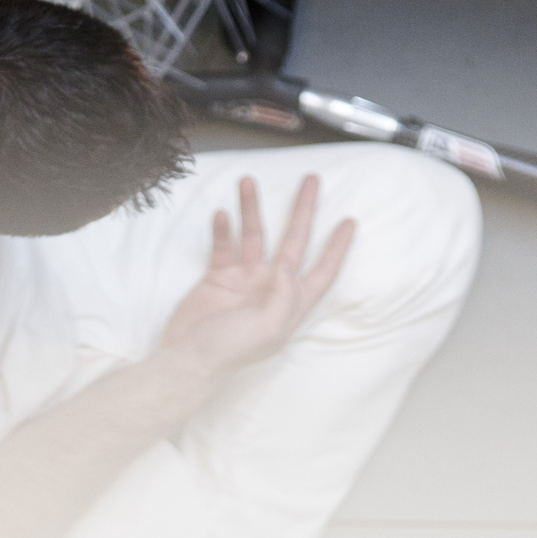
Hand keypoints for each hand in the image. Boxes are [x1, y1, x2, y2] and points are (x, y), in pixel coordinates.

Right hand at [158, 175, 355, 382]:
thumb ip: (284, 295)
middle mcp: (272, 287)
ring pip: (254, 236)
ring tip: (248, 181)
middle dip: (303, 211)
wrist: (186, 358)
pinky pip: (224, 246)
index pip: (322, 270)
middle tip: (312, 179)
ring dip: (252, 209)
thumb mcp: (267, 327)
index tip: (350, 220)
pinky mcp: (219, 276)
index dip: (338, 247)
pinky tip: (223, 214)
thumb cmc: (231, 350)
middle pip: (294, 242)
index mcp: (291, 303)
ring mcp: (245, 280)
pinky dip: (223, 229)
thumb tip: (290, 266)